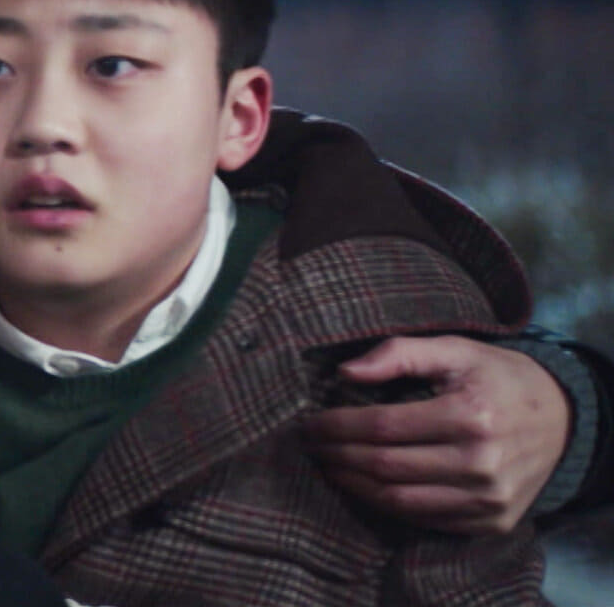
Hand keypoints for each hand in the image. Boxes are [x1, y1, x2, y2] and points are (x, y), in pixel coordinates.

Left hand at [303, 335, 569, 533]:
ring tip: (330, 466)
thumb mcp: (456, 350)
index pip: (381, 426)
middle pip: (384, 465)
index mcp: (470, 415)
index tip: (309, 423)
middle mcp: (481, 462)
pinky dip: (388, 505)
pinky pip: (425, 520)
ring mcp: (488, 498)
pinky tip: (365, 486)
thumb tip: (345, 371)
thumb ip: (400, 353)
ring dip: (353, 485)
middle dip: (337, 455)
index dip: (336, 426)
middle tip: (311, 446)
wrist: (563, 418)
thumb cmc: (497, 378)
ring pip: (398, 500)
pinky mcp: (492, 522)